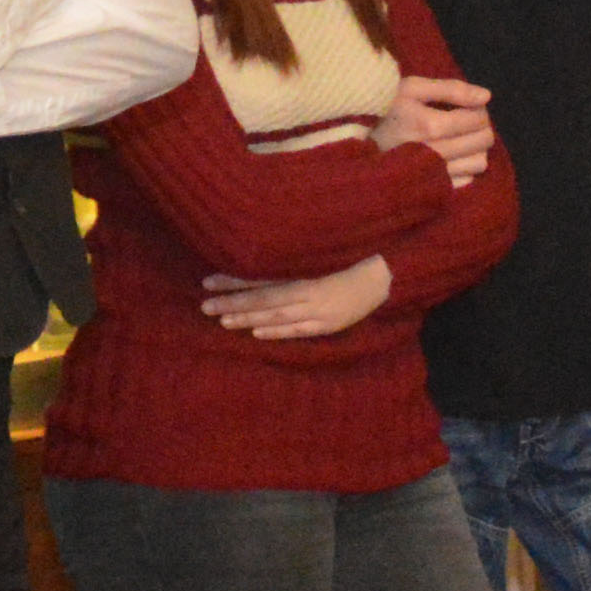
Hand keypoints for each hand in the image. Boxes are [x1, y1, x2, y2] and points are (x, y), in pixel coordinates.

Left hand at [201, 255, 394, 341]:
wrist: (386, 277)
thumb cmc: (350, 263)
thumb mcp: (318, 257)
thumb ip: (289, 262)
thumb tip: (255, 261)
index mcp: (303, 272)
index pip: (261, 277)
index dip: (234, 280)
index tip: (208, 282)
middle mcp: (308, 291)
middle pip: (264, 297)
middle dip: (234, 302)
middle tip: (205, 306)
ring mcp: (318, 310)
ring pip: (277, 315)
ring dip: (249, 318)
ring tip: (223, 321)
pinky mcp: (329, 324)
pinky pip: (300, 330)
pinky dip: (278, 332)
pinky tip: (257, 334)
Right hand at [374, 73, 499, 186]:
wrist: (352, 140)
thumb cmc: (384, 109)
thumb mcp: (412, 88)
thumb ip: (451, 89)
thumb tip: (486, 96)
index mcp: (429, 125)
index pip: (478, 118)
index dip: (477, 109)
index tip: (464, 107)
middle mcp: (435, 153)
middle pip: (483, 140)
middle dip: (480, 127)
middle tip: (465, 120)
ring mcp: (434, 174)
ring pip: (479, 163)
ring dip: (477, 148)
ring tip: (460, 138)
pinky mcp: (432, 189)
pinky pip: (467, 180)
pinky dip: (466, 167)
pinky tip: (452, 156)